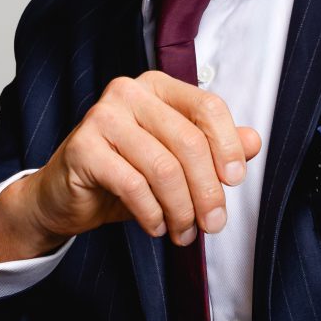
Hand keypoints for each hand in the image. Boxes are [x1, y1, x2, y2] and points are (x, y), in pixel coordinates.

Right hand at [0, 72, 261, 266]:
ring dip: (181, 210)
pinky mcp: (83, 147)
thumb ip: (214, 147)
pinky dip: (152, 214)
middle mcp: (128, 93)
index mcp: (157, 87)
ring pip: (164, 168)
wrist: (65, 196)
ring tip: (183, 232)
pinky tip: (156, 227)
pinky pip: (133, 185)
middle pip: (188, 142)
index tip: (234, 182)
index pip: (207, 107)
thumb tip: (254, 141)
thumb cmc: (124, 174)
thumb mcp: (176, 161)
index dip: (228, 147)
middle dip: (207, 191)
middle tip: (213, 224)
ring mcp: (102, 117)